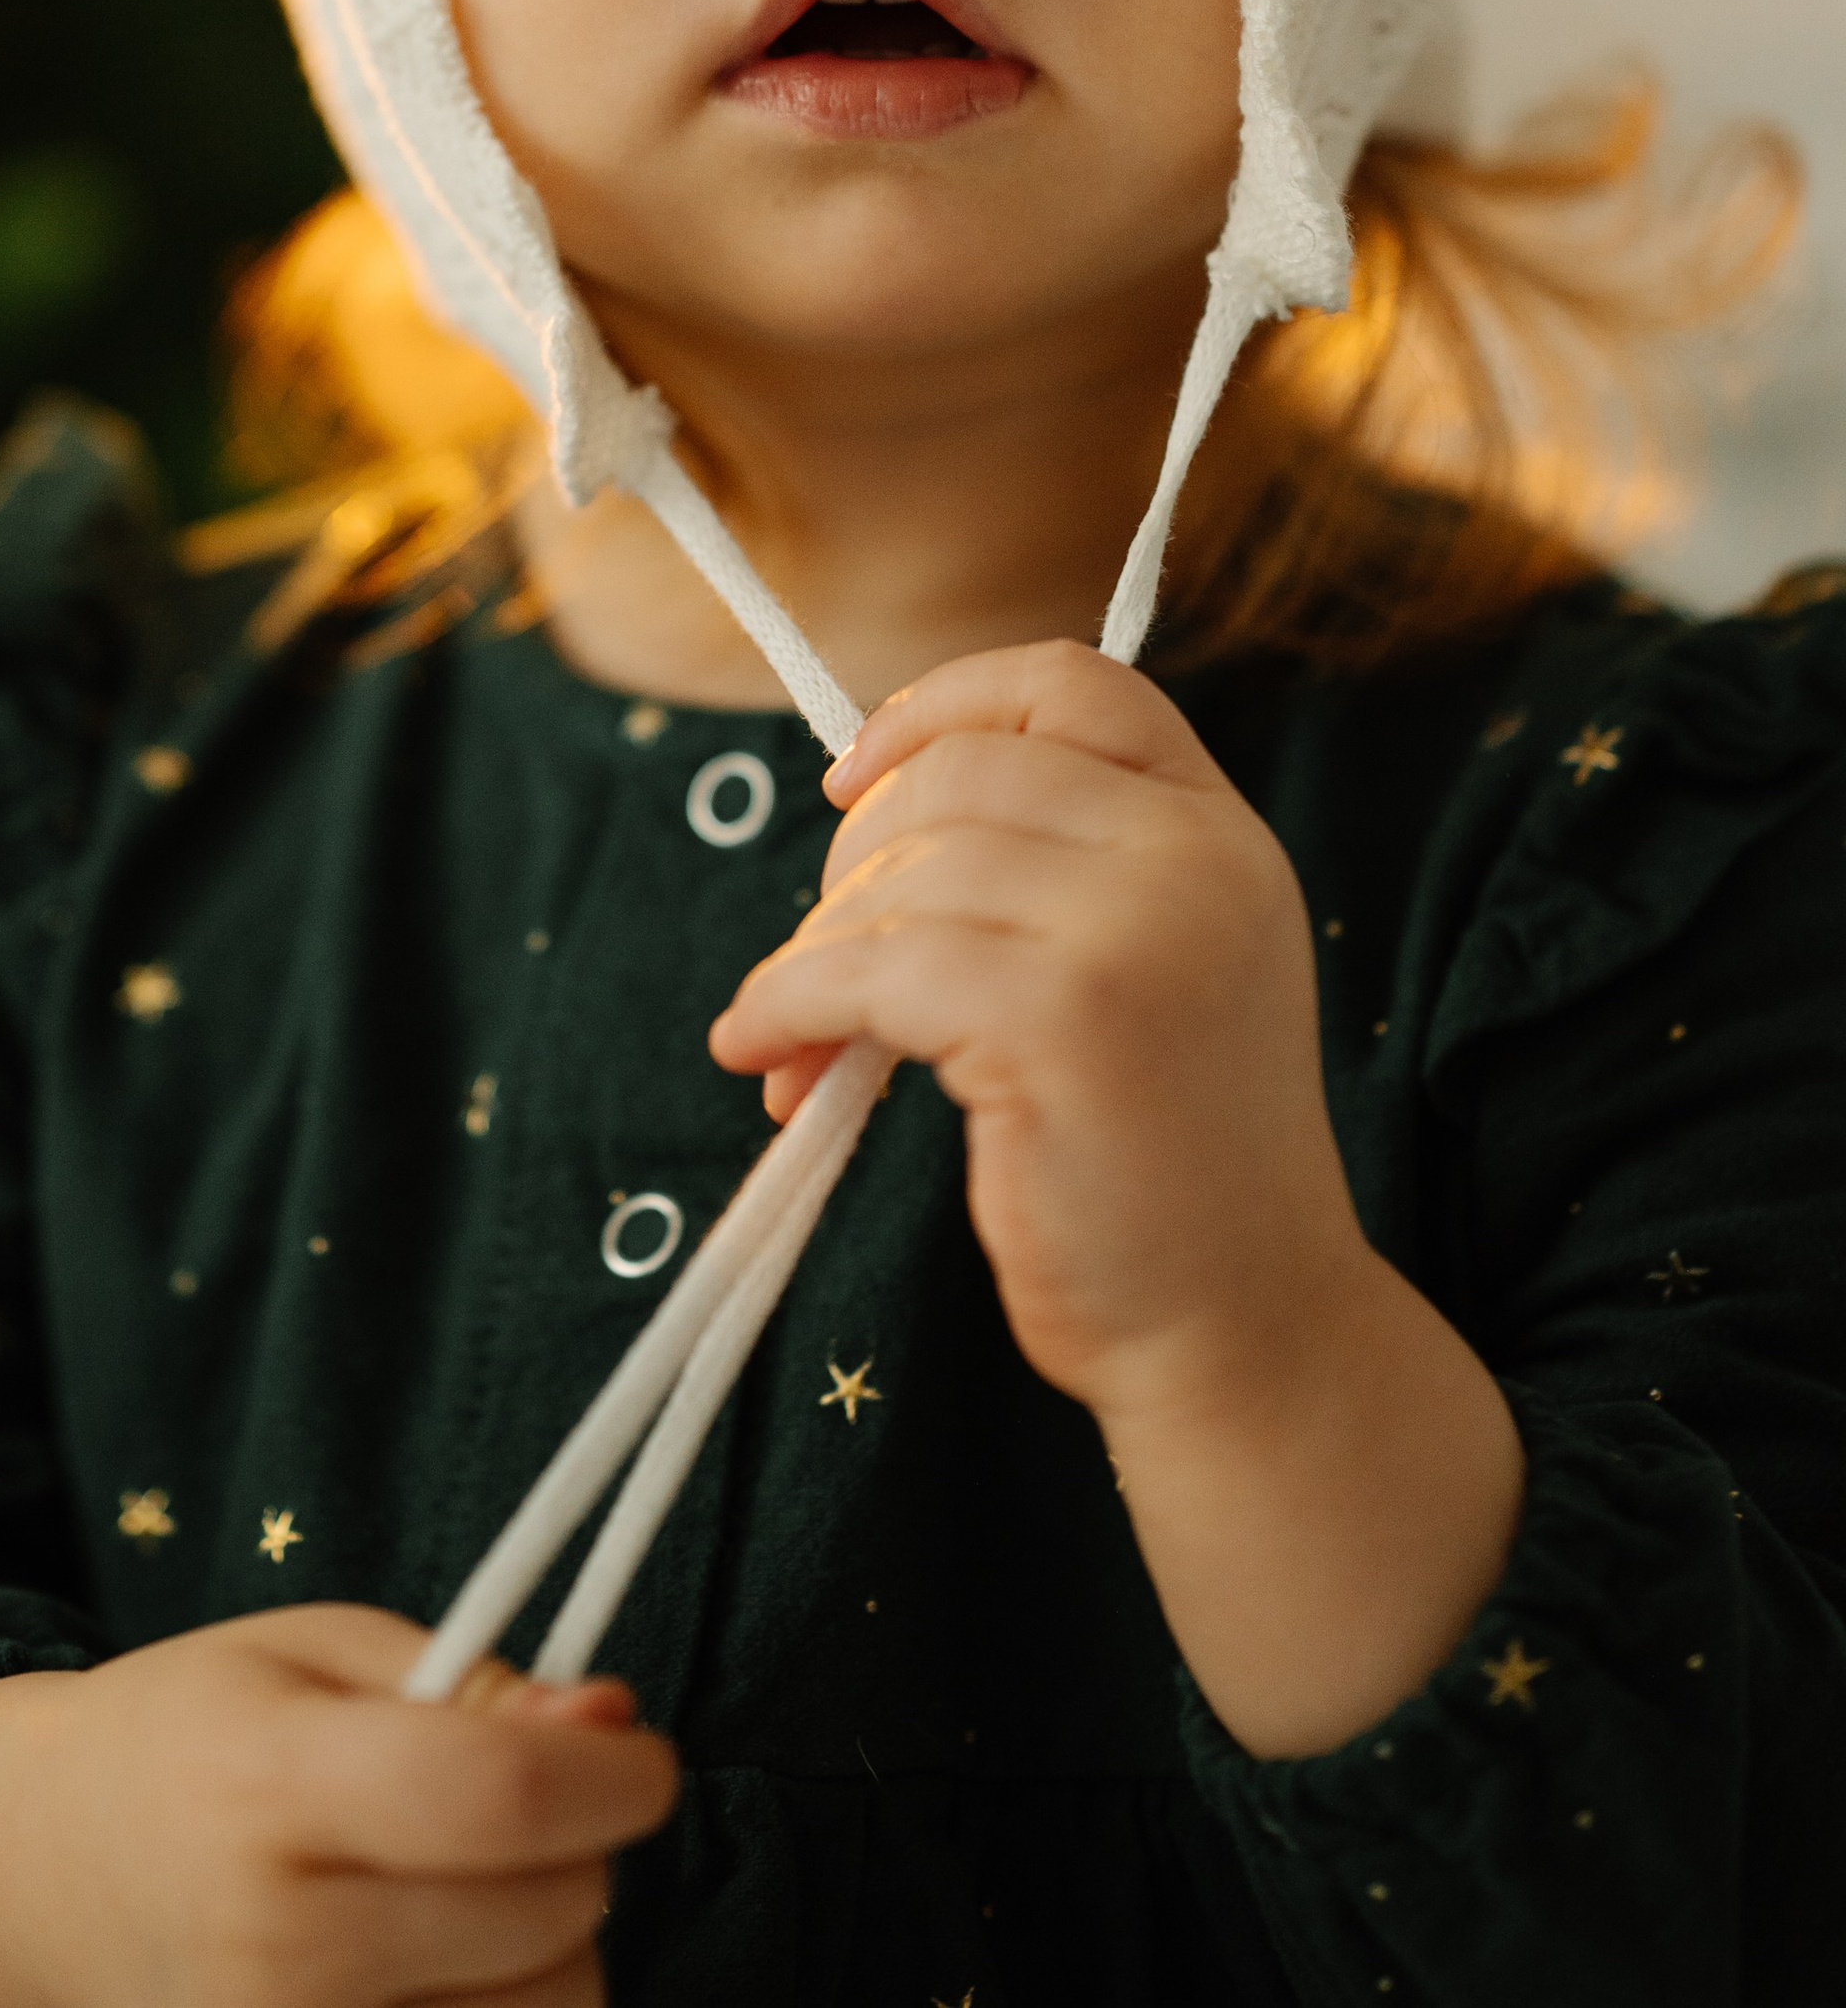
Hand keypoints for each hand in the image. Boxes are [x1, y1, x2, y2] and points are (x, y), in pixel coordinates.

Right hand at [0, 1606, 678, 2007]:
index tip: (642, 1757)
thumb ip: (474, 1686)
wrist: (38, 1876)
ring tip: (465, 1899)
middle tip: (514, 1814)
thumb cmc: (195, 1738)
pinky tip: (442, 1975)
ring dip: (551, 1956)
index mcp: (269, 1788)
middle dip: (576, 1852)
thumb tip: (615, 1727)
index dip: (612, 1775)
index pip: (497, 1796)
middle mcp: (272, 1951)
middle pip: (547, 1920)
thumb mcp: (318, 1654)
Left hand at [706, 639, 1368, 1435]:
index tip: (851, 774)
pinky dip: (791, 1000)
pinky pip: (871, 968)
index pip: (1073, 683)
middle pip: (958, 775)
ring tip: (798, 1037)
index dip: (941, 705)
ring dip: (813, 951)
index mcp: (1221, 833)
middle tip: (823, 963)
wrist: (1245, 1331)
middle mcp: (1194, 860)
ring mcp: (1136, 934)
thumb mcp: (1155, 971)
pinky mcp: (1062, 1022)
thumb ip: (1058, 873)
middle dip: (853, 861)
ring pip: (904, 871)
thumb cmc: (1165, 1165)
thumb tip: (852, 804)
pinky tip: (768, 1055)